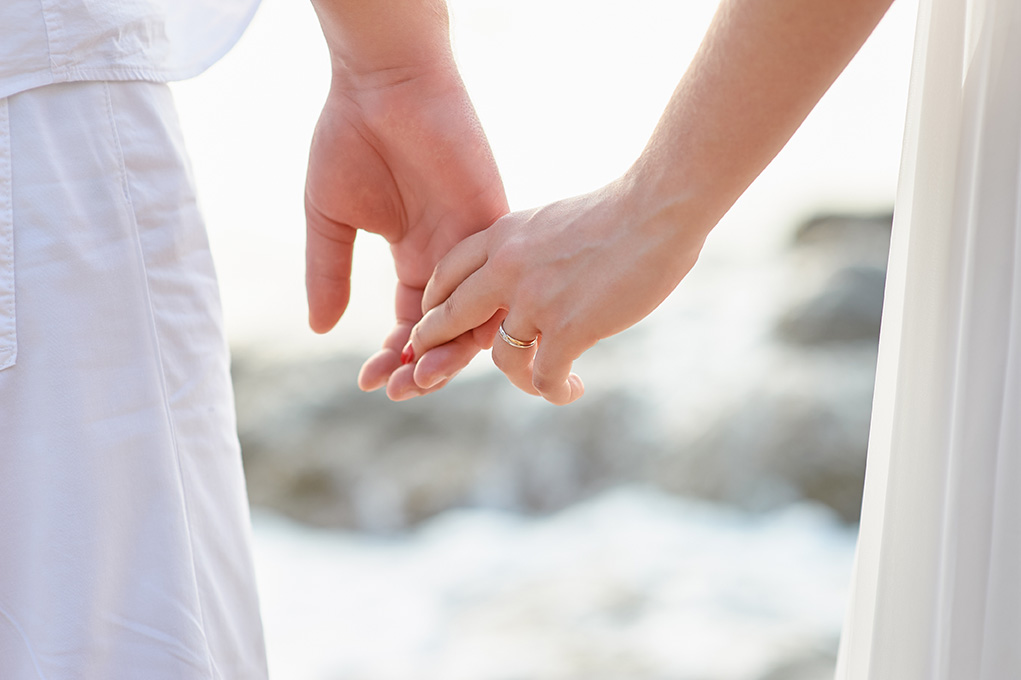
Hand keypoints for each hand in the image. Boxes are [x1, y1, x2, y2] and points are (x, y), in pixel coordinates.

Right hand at [304, 66, 507, 399]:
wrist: (383, 86)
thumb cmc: (351, 140)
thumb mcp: (329, 218)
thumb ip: (328, 273)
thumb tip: (321, 329)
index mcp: (413, 257)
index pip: (412, 324)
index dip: (394, 356)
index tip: (370, 381)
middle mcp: (448, 257)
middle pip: (447, 331)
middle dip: (423, 367)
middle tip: (400, 389)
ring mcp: (473, 243)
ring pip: (475, 316)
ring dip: (449, 354)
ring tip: (420, 379)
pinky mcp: (495, 221)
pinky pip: (497, 282)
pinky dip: (476, 316)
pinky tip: (451, 344)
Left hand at [407, 178, 706, 404]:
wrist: (658, 209)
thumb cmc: (621, 213)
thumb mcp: (553, 221)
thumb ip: (530, 249)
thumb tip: (530, 278)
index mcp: (504, 235)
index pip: (448, 272)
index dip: (436, 301)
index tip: (436, 317)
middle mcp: (508, 267)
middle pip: (450, 314)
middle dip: (436, 342)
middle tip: (431, 365)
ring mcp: (534, 300)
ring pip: (500, 358)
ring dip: (520, 379)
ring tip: (543, 384)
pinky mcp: (567, 329)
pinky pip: (542, 376)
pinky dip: (555, 391)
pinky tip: (573, 390)